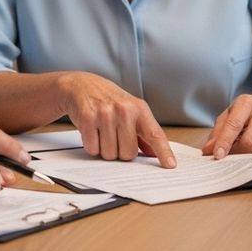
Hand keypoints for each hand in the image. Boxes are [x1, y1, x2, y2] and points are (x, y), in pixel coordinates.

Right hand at [57, 72, 175, 167]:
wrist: (80, 85)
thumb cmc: (108, 99)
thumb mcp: (130, 109)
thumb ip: (143, 132)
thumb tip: (153, 153)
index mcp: (139, 108)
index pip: (155, 134)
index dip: (163, 151)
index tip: (170, 165)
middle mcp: (124, 110)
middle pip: (128, 153)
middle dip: (120, 151)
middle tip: (114, 136)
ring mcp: (105, 114)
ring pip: (110, 154)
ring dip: (105, 149)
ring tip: (102, 132)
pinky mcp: (88, 119)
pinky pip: (93, 149)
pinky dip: (92, 146)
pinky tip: (92, 131)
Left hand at [202, 89, 251, 157]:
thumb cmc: (248, 112)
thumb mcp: (229, 115)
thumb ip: (218, 132)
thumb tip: (208, 150)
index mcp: (247, 103)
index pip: (234, 125)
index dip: (224, 142)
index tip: (217, 155)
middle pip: (248, 143)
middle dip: (237, 153)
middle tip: (230, 155)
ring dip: (248, 156)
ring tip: (245, 147)